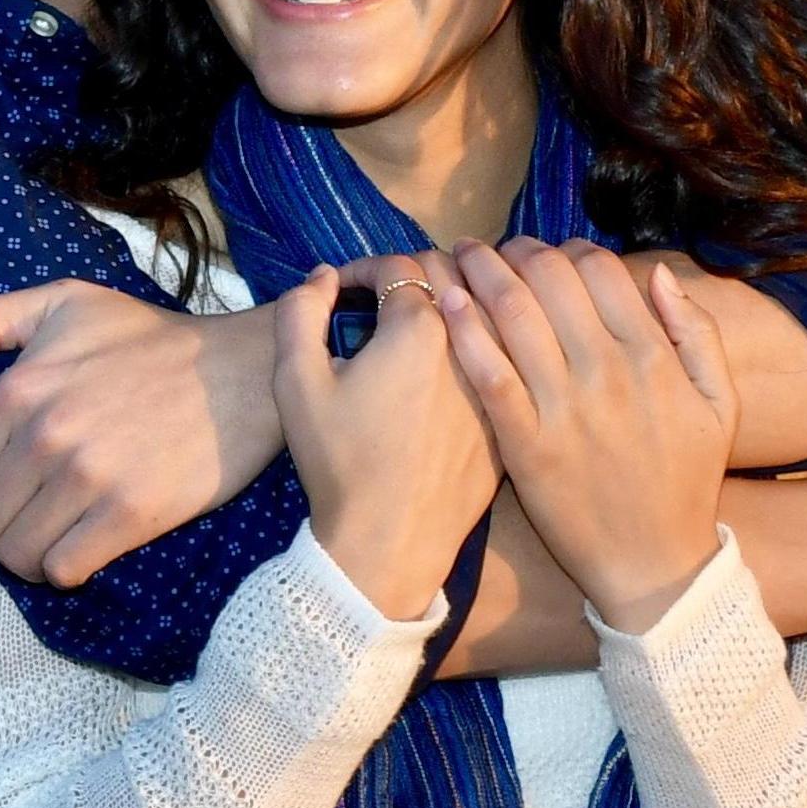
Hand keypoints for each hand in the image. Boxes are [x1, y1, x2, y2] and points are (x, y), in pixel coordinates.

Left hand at [0, 280, 284, 586]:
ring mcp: (88, 479)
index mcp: (18, 390)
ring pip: (18, 556)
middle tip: (33, 513)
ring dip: (32, 554)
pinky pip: (65, 570)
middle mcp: (45, 437)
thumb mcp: (66, 302)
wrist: (243, 369)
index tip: (3, 486)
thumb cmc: (152, 339)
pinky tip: (88, 543)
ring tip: (59, 533)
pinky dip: (69, 567)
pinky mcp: (132, 514)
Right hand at [274, 265, 500, 621]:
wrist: (390, 542)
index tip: (346, 289)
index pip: (400, 266)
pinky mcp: (511, 416)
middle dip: (415, 274)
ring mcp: (499, 382)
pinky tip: (456, 367)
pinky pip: (505, 361)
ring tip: (429, 320)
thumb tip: (323, 277)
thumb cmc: (339, 462)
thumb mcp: (296, 383)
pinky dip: (483, 347)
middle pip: (453, 276)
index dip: (365, 268)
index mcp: (419, 327)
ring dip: (459, 301)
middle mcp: (471, 345)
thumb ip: (299, 314)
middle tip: (387, 298)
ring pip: (488, 313)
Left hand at [437, 238, 736, 633]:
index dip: (569, 248)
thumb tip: (659, 274)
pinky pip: (489, 373)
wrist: (653, 564)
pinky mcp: (525, 444)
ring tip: (463, 256)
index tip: (550, 252)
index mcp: (653, 356)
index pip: (600, 270)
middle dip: (518, 250)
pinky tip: (447, 304)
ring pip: (514, 314)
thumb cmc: (687, 481)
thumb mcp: (720, 402)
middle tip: (497, 248)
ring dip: (482, 272)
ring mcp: (563, 408)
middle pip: (551, 279)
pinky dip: (465, 331)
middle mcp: (607, 371)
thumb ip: (697, 331)